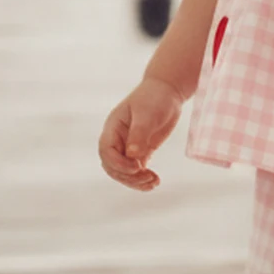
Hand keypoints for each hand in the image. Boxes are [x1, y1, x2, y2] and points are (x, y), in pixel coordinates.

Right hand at [98, 76, 183, 190]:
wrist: (167, 91)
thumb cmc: (154, 98)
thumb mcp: (147, 114)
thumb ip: (139, 134)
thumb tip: (132, 156)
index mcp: (113, 128)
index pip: (106, 151)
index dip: (118, 163)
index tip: (138, 167)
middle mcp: (117, 139)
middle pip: (112, 166)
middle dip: (127, 176)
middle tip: (148, 177)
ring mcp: (128, 146)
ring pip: (123, 172)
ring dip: (136, 181)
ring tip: (154, 182)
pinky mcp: (141, 151)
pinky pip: (136, 170)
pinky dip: (143, 179)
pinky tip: (155, 181)